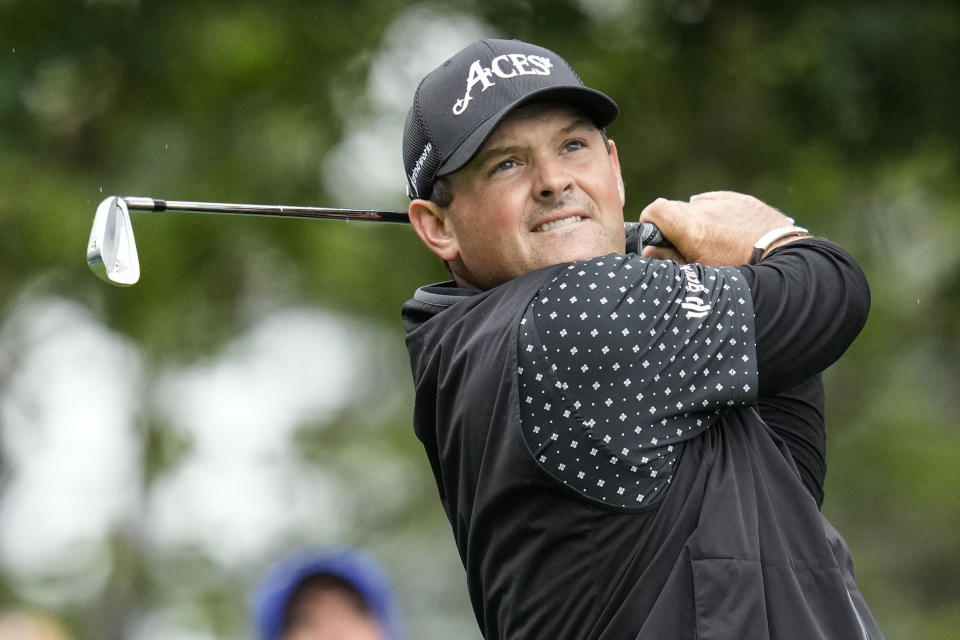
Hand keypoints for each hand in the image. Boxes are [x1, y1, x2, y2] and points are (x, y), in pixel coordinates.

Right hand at [638, 191, 795, 264]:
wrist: (784, 263)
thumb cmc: (741, 273)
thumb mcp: (701, 274)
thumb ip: (670, 261)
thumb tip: (649, 252)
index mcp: (692, 228)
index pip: (655, 209)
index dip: (650, 222)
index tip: (655, 235)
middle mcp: (706, 209)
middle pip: (676, 209)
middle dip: (676, 226)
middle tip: (687, 247)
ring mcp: (725, 201)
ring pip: (699, 207)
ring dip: (698, 221)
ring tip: (714, 243)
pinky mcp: (742, 200)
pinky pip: (719, 202)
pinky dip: (717, 214)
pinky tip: (728, 233)